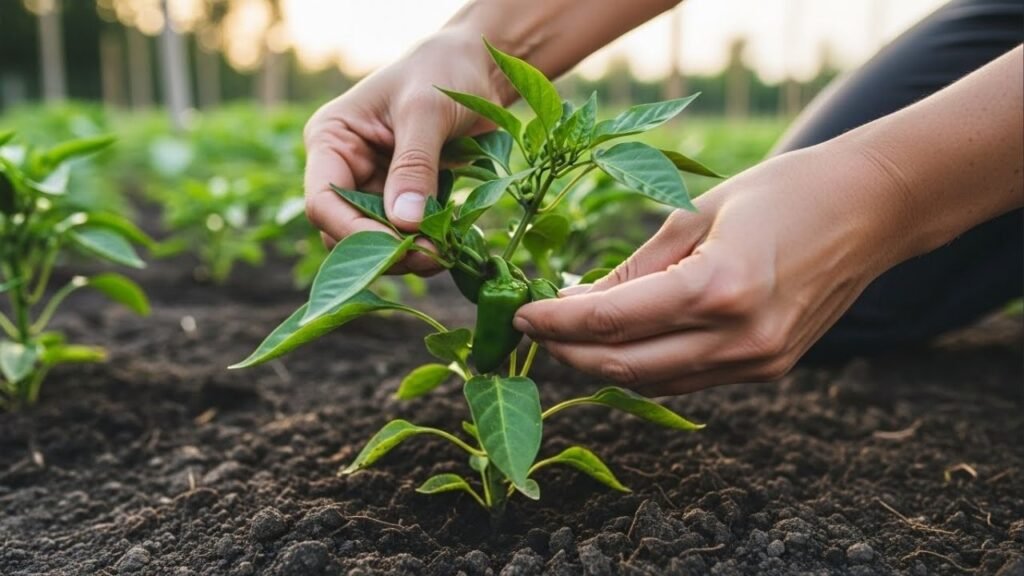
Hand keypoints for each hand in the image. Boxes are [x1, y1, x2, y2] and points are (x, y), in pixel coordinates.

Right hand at [303, 31, 499, 272]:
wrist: (476, 68)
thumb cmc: (443, 72)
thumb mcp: (426, 111)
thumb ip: (414, 165)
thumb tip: (404, 223)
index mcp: (331, 140)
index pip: (322, 201)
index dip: (353, 232)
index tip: (399, 245)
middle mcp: (344, 168)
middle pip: (344, 230)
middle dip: (383, 249)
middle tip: (431, 255)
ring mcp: (372, 186)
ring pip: (373, 241)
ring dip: (405, 253)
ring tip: (445, 251)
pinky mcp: (402, 199)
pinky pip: (403, 236)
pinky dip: (424, 245)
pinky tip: (451, 242)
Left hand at [514, 143, 904, 395]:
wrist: (870, 210)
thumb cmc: (782, 192)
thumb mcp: (697, 213)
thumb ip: (637, 267)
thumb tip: (579, 299)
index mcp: (720, 287)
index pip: (613, 320)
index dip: (557, 321)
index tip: (520, 313)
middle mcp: (739, 338)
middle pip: (625, 366)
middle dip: (568, 352)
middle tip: (534, 330)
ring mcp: (757, 362)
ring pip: (653, 382)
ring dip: (602, 365)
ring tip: (568, 336)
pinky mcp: (768, 370)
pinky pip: (687, 380)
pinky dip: (645, 366)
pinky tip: (621, 343)